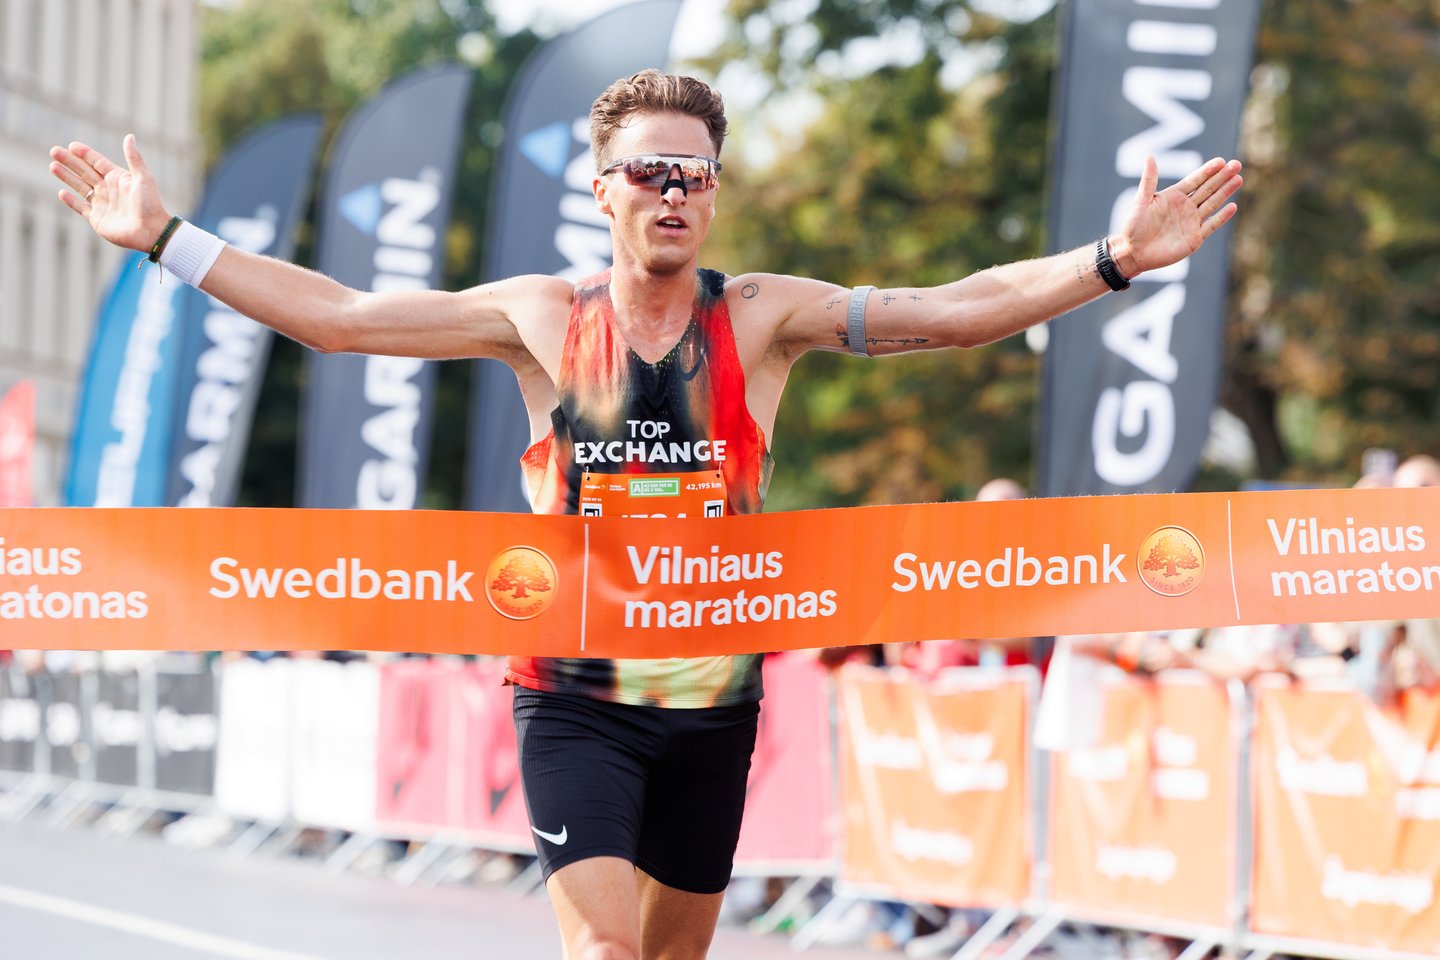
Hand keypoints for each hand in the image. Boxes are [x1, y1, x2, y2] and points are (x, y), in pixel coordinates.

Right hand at [49, 135, 172, 253]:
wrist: (151, 231)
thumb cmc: (150, 204)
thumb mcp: (143, 178)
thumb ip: (134, 158)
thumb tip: (129, 136)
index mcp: (118, 178)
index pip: (97, 162)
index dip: (85, 154)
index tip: (71, 145)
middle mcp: (108, 189)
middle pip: (85, 172)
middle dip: (69, 162)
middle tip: (54, 151)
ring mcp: (102, 204)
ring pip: (80, 187)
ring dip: (66, 177)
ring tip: (53, 166)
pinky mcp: (97, 219)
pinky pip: (81, 208)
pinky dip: (71, 201)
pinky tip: (61, 193)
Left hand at [1109, 155, 1242, 277]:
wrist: (1133, 252)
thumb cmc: (1133, 226)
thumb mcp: (1140, 201)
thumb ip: (1149, 180)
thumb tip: (1150, 156)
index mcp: (1174, 196)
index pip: (1195, 180)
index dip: (1207, 171)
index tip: (1221, 161)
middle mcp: (1185, 207)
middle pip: (1207, 189)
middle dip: (1222, 177)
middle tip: (1236, 164)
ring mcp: (1191, 222)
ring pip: (1212, 203)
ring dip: (1225, 192)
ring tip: (1238, 179)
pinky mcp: (1195, 238)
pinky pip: (1211, 225)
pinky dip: (1222, 216)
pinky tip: (1232, 206)